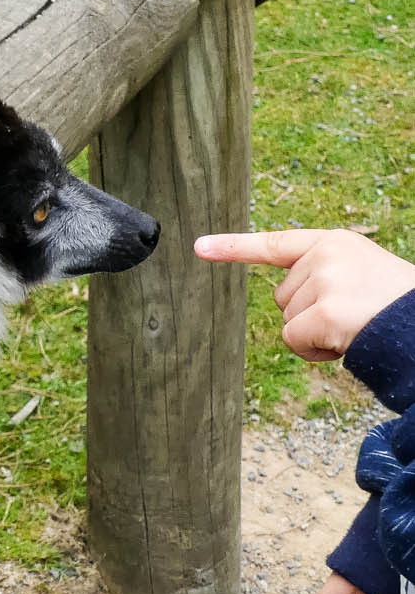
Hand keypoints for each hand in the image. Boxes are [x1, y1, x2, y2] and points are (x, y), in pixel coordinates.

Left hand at [194, 229, 414, 361]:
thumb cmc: (396, 308)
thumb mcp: (361, 276)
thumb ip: (322, 277)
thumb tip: (286, 304)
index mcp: (336, 243)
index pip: (276, 244)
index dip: (234, 247)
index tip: (198, 246)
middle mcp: (327, 255)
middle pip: (282, 297)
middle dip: (309, 315)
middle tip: (353, 315)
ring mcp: (326, 281)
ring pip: (287, 321)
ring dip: (315, 334)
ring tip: (357, 325)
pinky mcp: (326, 311)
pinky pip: (292, 340)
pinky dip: (314, 350)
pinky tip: (346, 340)